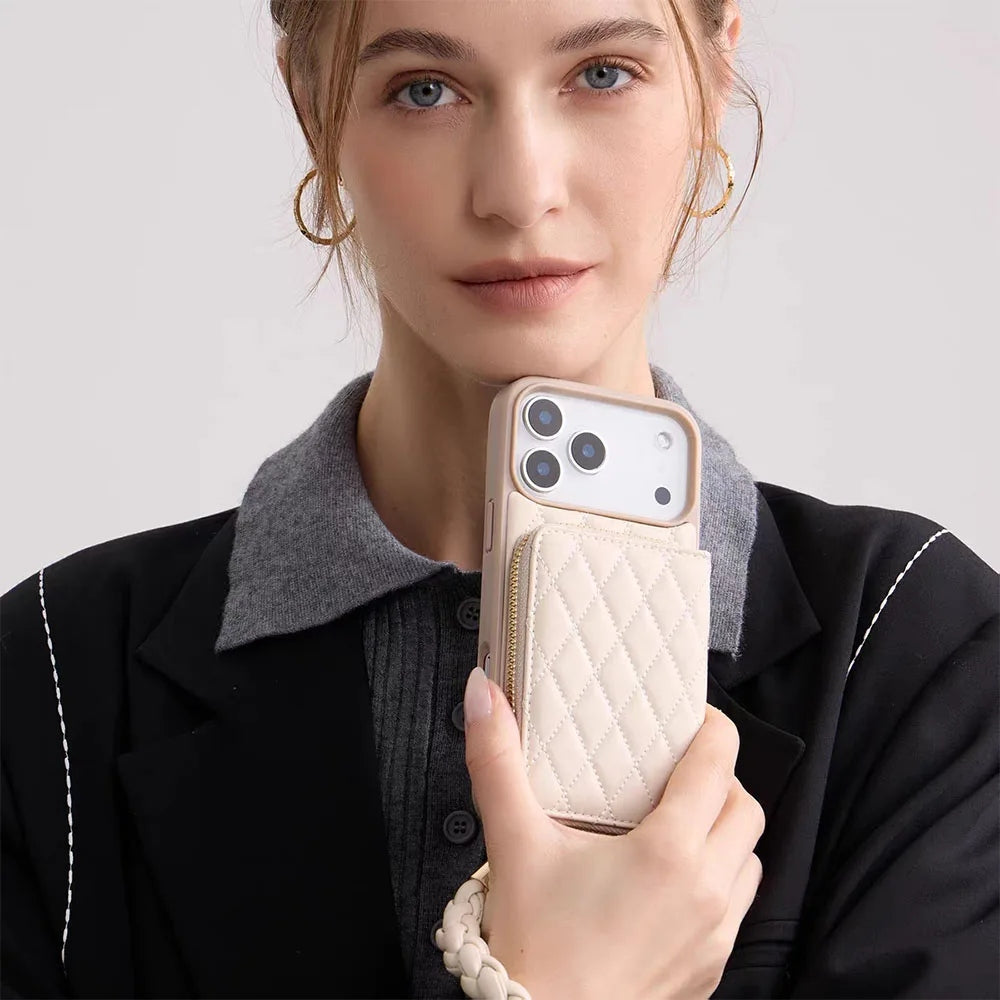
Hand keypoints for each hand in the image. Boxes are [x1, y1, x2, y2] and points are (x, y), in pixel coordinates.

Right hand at [462, 666, 763, 999]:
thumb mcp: (513, 844)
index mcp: (669, 853)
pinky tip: (673, 880)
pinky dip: (720, 879)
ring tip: (679, 821)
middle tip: (678, 769)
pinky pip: (738, 908)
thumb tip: (483, 694)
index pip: (718, 764)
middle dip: (720, 778)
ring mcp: (715, 936)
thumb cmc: (534, 952)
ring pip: (750, 859)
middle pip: (745, 808)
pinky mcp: (710, 969)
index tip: (691, 717)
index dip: (711, 727)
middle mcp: (706, 892)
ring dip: (725, 831)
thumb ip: (496, 761)